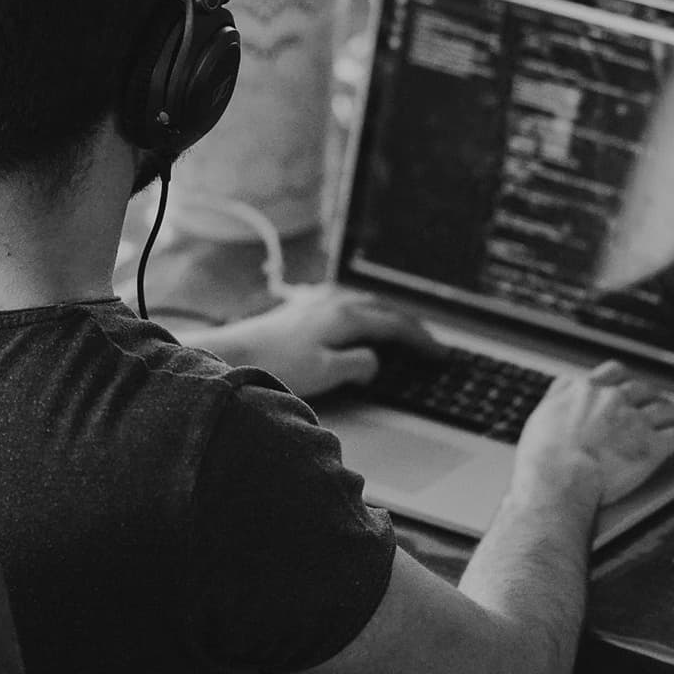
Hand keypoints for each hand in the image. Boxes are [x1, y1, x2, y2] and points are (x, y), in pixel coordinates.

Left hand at [197, 286, 434, 397]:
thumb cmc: (277, 364)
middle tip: (428, 343)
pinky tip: (357, 314)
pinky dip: (363, 310)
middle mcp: (334, 302)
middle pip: (384, 309)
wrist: (234, 352)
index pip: (396, 325)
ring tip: (400, 330)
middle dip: (410, 326)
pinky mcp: (301, 306)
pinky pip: (344, 301)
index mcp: (346, 317)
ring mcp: (317, 300)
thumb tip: (376, 360)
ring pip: (365, 302)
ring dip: (388, 315)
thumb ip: (358, 365)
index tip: (439, 353)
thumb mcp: (326, 373)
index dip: (421, 340)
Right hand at [516, 361, 673, 508]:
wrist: (557, 478)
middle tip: (665, 406)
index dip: (626, 379)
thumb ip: (555, 401)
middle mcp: (613, 399)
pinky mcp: (654, 445)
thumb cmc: (541, 459)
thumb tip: (559, 394)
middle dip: (657, 398)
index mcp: (585, 390)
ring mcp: (635, 420)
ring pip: (669, 411)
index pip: (612, 373)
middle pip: (644, 391)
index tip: (630, 385)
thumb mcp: (540, 417)